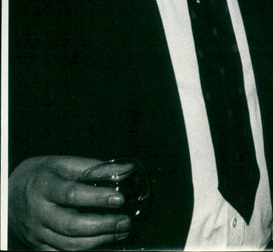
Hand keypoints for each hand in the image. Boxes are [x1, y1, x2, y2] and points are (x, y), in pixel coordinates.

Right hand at [9, 156, 132, 249]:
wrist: (8, 196)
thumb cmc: (40, 176)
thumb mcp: (64, 164)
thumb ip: (95, 169)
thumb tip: (126, 170)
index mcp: (44, 186)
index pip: (72, 194)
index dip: (98, 198)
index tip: (119, 199)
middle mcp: (38, 212)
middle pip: (72, 225)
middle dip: (104, 225)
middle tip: (125, 221)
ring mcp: (36, 233)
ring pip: (69, 245)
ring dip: (100, 240)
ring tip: (120, 231)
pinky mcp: (37, 246)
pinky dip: (86, 249)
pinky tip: (103, 240)